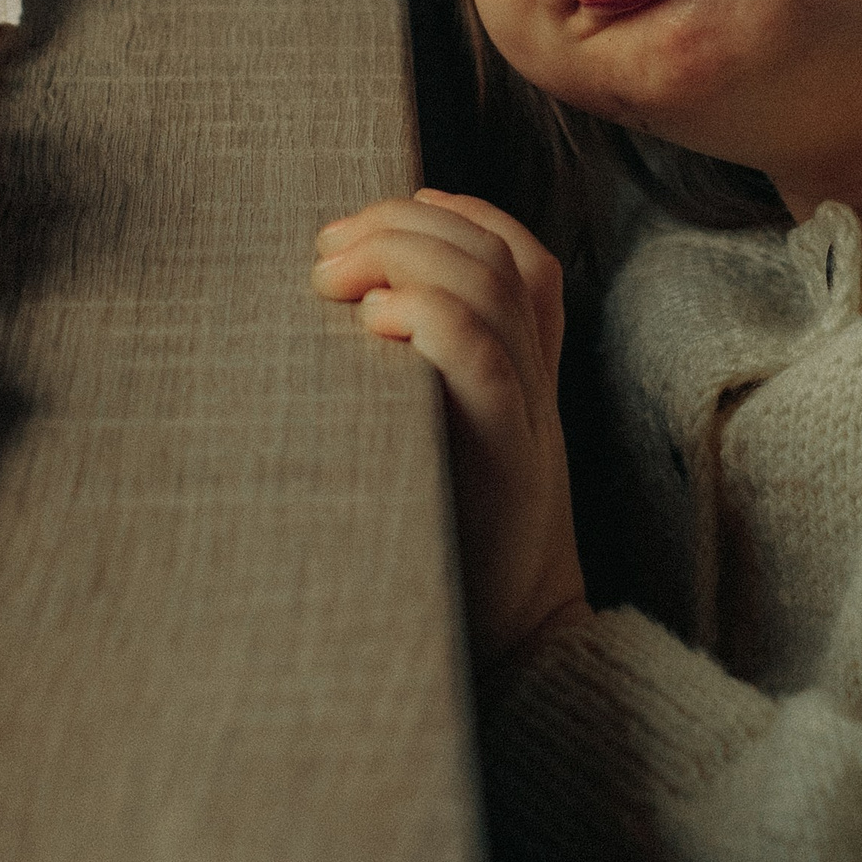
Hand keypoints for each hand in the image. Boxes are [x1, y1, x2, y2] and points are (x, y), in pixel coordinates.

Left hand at [313, 190, 586, 661]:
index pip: (516, 253)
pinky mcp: (509, 461)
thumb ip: (414, 388)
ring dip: (403, 258)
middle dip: (403, 225)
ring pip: (488, 286)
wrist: (518, 648)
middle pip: (491, 253)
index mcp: (524, 373)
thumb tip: (330, 334)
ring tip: (334, 277)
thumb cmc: (454, 549)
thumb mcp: (440, 449)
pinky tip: (374, 324)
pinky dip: (431, 318)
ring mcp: (528, 416)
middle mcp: (535, 382)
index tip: (370, 217)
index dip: (455, 213)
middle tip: (327, 248)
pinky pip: (484, 357)